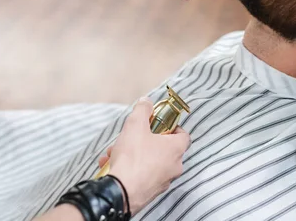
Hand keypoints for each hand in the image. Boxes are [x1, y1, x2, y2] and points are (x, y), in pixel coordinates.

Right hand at [101, 97, 190, 214]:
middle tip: (130, 138)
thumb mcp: (136, 125)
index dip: (171, 127)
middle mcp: (174, 167)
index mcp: (176, 149)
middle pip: (162, 148)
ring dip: (132, 155)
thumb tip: (147, 102)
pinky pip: (141, 176)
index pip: (183, 135)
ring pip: (149, 162)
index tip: (158, 124)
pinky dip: (129, 169)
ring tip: (114, 153)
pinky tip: (112, 166)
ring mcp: (162, 182)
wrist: (120, 192)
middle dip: (143, 141)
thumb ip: (143, 110)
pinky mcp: (149, 193)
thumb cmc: (133, 158)